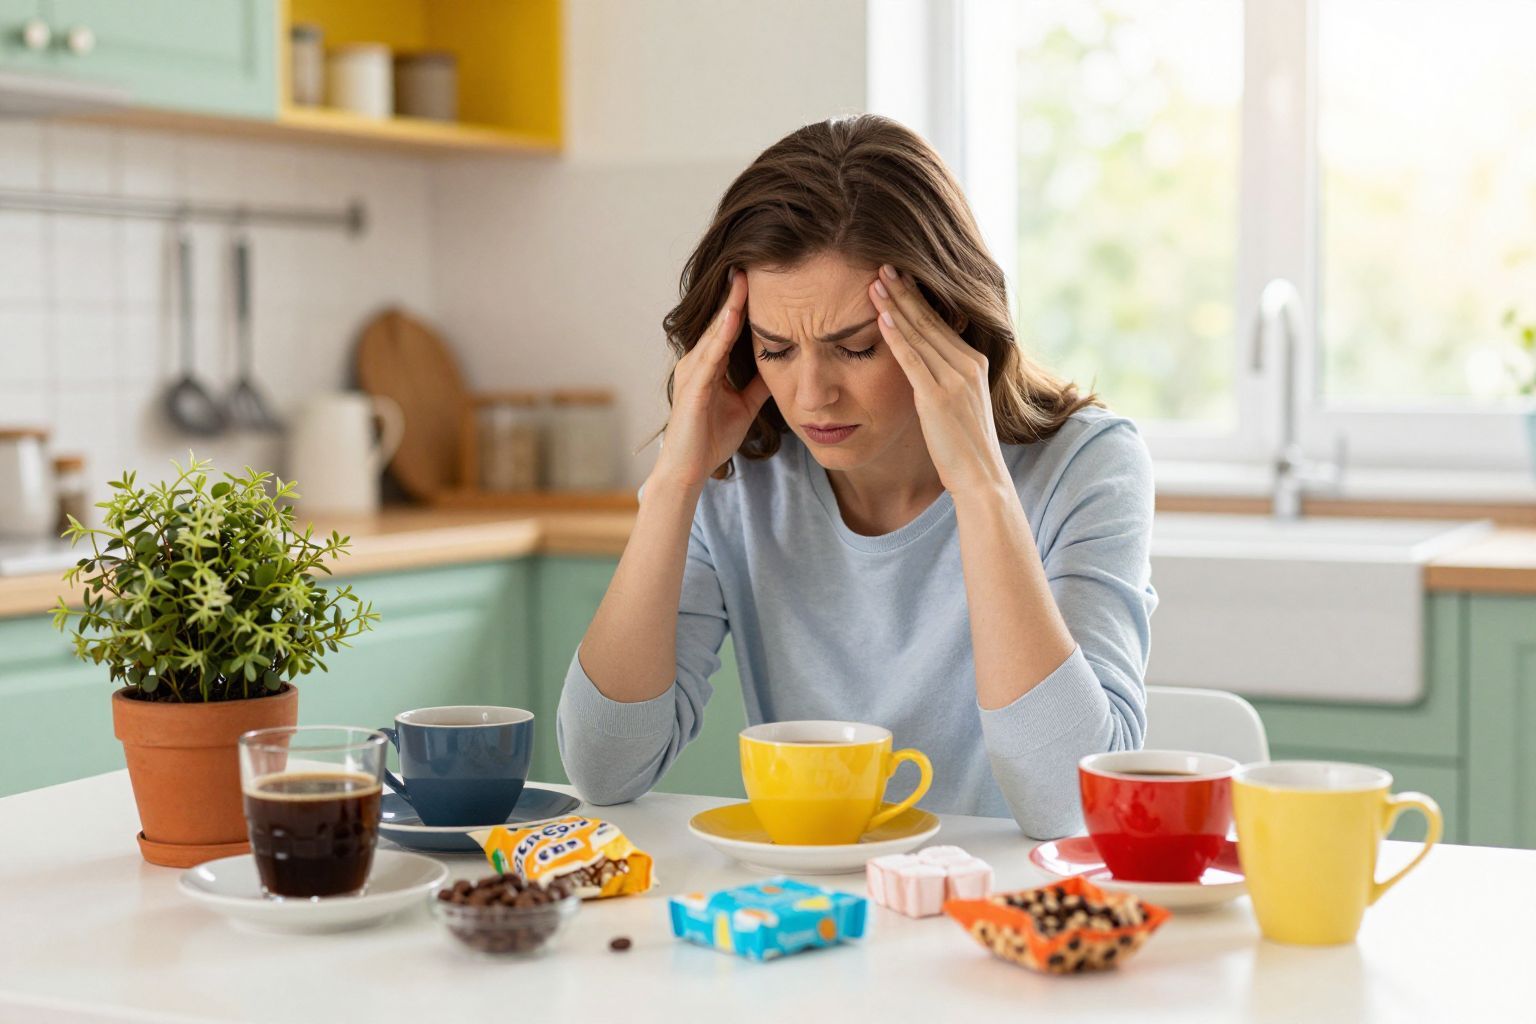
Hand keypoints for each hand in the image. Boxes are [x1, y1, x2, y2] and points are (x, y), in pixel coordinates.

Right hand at [653, 270, 771, 488]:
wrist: (689, 471)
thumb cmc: (710, 439)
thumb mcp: (744, 406)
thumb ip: (758, 384)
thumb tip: (783, 366)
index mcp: (708, 366)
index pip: (728, 328)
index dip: (743, 304)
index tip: (762, 279)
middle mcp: (695, 363)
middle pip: (719, 322)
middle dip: (735, 294)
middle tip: (751, 263)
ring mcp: (691, 373)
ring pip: (713, 332)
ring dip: (729, 306)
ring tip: (744, 279)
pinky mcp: (692, 387)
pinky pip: (710, 355)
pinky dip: (722, 334)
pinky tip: (734, 315)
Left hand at [868, 264, 1009, 495]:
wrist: (980, 476)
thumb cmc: (964, 444)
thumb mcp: (961, 401)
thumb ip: (947, 376)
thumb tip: (926, 360)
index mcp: (974, 362)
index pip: (940, 321)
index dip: (918, 297)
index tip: (899, 275)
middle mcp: (967, 365)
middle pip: (929, 320)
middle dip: (904, 291)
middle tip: (883, 265)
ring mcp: (954, 380)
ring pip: (919, 334)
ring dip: (895, 306)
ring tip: (875, 283)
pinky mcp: (938, 398)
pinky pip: (913, 361)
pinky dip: (897, 337)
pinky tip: (882, 318)